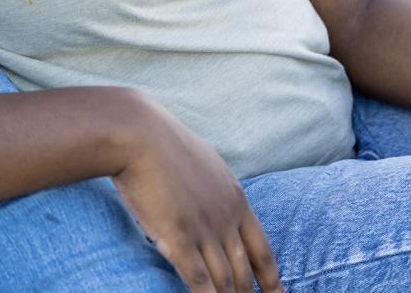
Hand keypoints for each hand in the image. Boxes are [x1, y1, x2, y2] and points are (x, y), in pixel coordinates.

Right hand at [112, 99, 279, 292]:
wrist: (138, 132)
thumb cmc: (162, 140)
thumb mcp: (203, 160)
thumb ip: (215, 187)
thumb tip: (217, 198)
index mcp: (236, 199)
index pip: (263, 251)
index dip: (273, 281)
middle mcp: (226, 218)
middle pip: (244, 273)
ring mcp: (204, 230)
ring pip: (224, 282)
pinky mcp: (179, 237)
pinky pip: (198, 281)